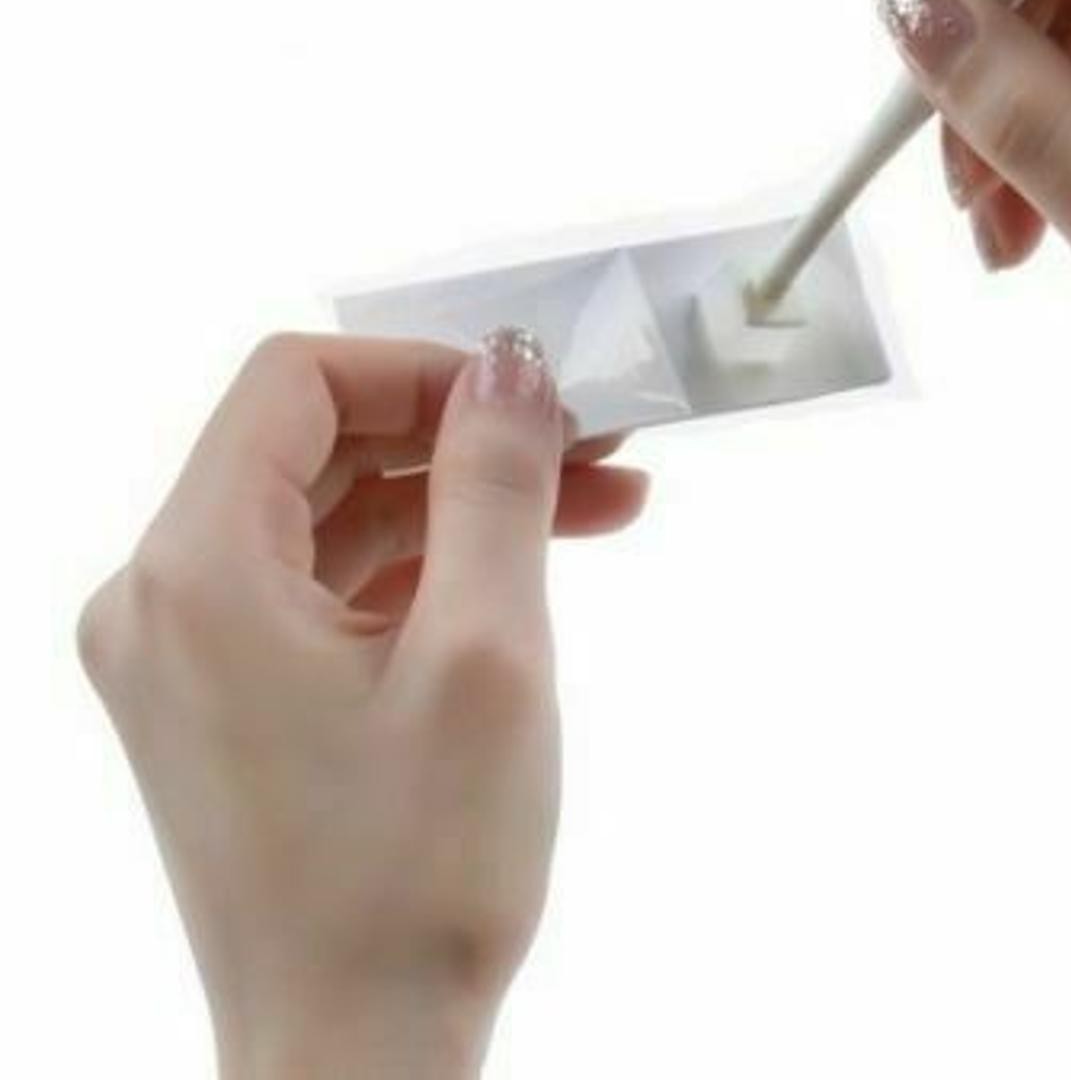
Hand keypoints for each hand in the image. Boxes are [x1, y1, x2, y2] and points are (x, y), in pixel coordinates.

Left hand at [77, 330, 647, 1078]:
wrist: (357, 1061)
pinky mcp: (230, 700)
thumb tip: (512, 363)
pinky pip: (331, 588)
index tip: (535, 397)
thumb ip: (493, 483)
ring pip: (339, 518)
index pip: (298, 383)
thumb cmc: (417, 870)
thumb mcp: (484, 651)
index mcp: (196, 570)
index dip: (425, 368)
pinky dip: (430, 567)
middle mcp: (165, 598)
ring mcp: (190, 655)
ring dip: (465, 501)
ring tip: (602, 501)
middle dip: (465, 435)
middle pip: (322, 448)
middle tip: (596, 442)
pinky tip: (533, 569)